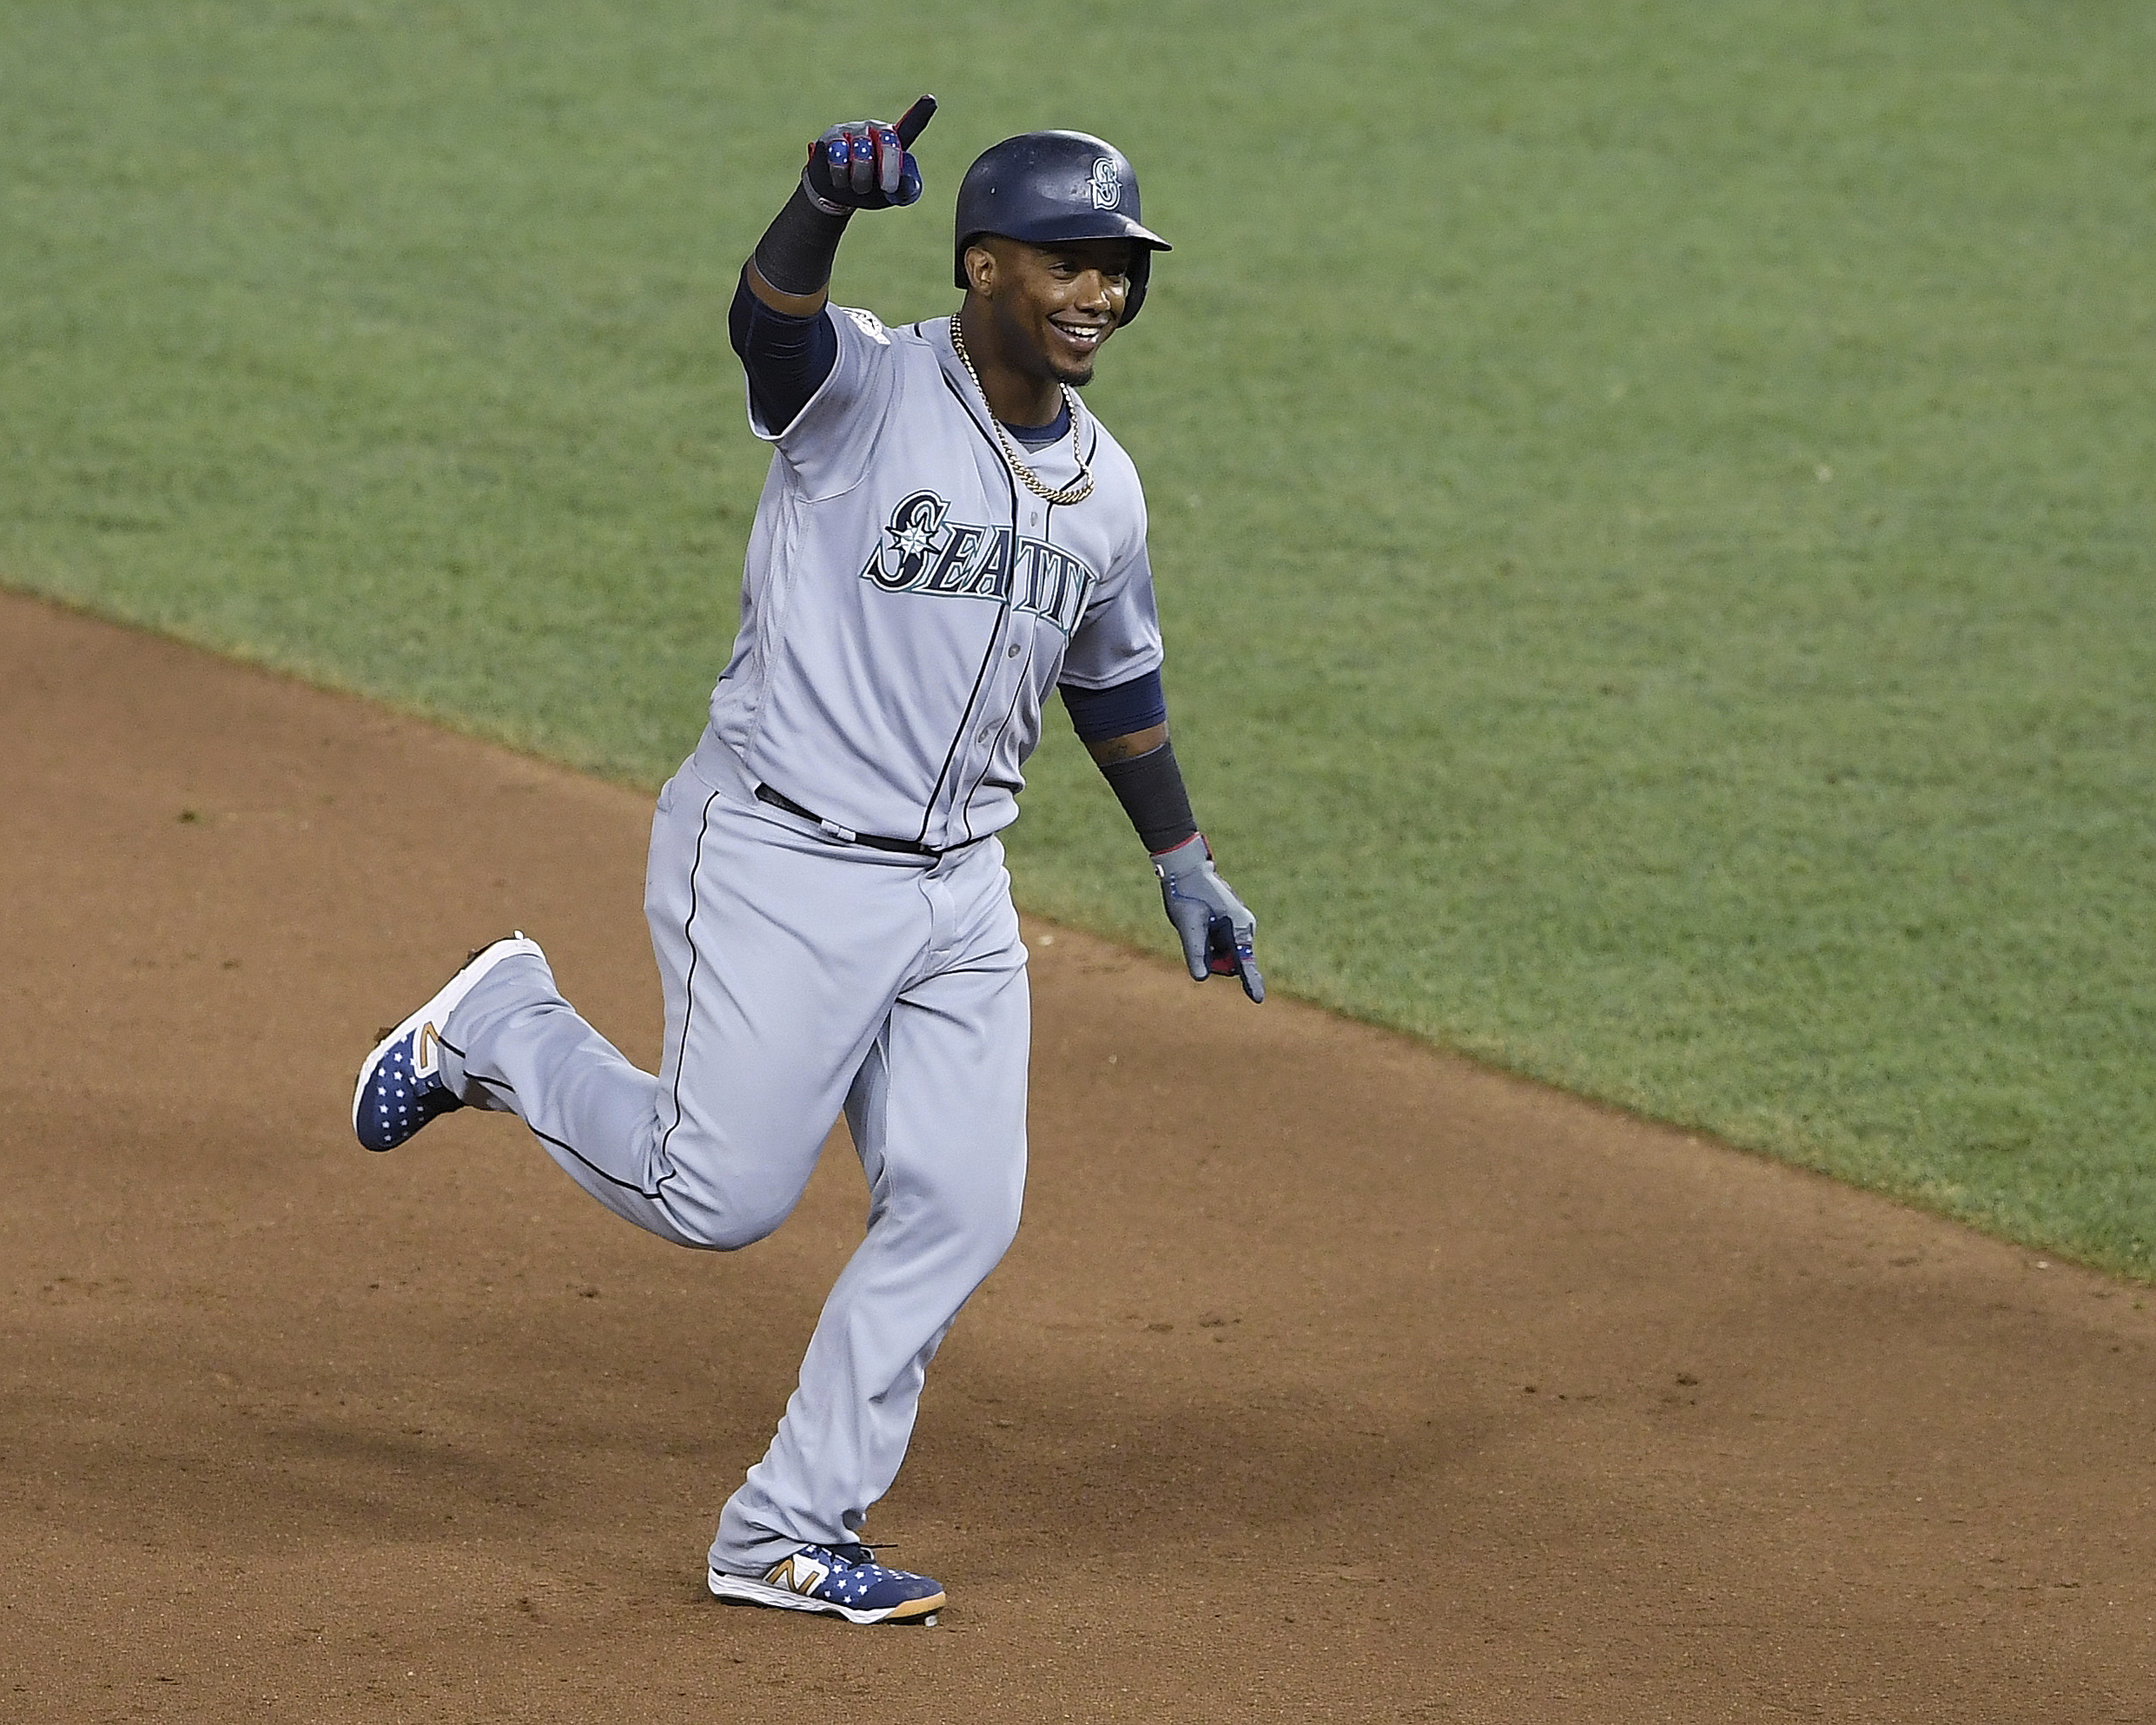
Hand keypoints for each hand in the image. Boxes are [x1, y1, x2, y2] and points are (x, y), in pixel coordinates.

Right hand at [801, 95, 935, 213]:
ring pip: (862, 153)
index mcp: (895, 140)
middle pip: (889, 141)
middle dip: (889, 168)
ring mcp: (853, 130)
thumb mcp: (892, 195)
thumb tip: (907, 184)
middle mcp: (876, 129)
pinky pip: (839, 159)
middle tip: (888, 187)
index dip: (920, 113)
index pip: (910, 125)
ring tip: (859, 186)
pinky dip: (842, 178)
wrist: (837, 192)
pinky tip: (840, 179)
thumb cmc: (871, 189)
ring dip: (862, 179)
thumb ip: (905, 190)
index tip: (931, 100)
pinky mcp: (832, 137)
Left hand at [1151, 833, 1263, 1002]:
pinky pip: (1221, 947)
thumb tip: (1201, 977)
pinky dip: (1208, 944)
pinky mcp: (1232, 928)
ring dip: (1208, 950)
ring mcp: (1239, 928)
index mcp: (1238, 926)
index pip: (1245, 961)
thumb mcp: (1188, 924)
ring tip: (1198, 925)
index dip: (1251, 982)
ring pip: (1224, 956)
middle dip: (1212, 960)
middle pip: (1231, 963)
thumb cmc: (1188, 894)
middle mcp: (1244, 928)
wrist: (1188, 870)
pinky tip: (1201, 924)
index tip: (1257, 999)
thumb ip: (1195, 951)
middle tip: (1195, 936)